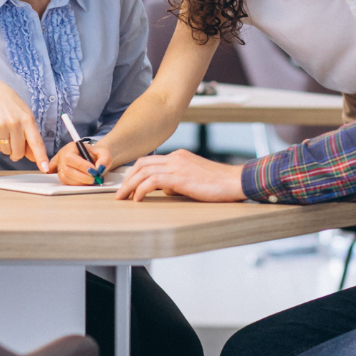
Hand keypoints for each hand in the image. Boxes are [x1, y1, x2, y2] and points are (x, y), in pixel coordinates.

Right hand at [0, 79, 49, 169]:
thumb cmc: (11, 106)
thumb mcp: (25, 117)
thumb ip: (30, 137)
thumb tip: (33, 157)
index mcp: (28, 120)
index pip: (36, 142)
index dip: (41, 157)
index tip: (44, 168)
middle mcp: (15, 122)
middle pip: (18, 152)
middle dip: (16, 152)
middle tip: (14, 140)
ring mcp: (1, 125)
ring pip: (6, 151)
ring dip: (5, 146)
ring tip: (4, 130)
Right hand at [49, 142, 113, 185]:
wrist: (94, 157)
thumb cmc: (97, 154)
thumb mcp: (104, 153)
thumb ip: (105, 159)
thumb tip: (100, 168)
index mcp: (71, 147)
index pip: (70, 157)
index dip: (81, 166)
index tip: (94, 171)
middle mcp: (62, 156)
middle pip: (67, 170)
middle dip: (82, 177)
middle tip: (95, 178)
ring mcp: (60, 166)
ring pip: (65, 178)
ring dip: (80, 182)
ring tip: (92, 180)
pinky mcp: (61, 174)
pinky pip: (65, 182)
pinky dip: (76, 184)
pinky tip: (85, 182)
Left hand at [115, 149, 246, 201]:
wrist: (235, 181)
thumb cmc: (219, 184)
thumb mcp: (194, 179)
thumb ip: (177, 181)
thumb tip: (165, 190)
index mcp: (179, 156)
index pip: (149, 161)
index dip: (134, 172)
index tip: (126, 184)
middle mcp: (176, 158)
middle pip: (142, 164)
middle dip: (127, 179)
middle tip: (119, 193)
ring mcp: (177, 166)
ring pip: (144, 171)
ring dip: (130, 185)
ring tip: (123, 198)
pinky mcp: (180, 177)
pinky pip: (153, 181)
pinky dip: (141, 189)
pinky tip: (137, 199)